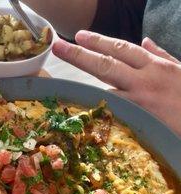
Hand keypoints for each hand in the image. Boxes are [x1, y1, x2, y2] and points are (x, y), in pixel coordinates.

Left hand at [52, 31, 180, 135]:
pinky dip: (100, 108)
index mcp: (154, 66)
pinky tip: (84, 106)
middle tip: (59, 47)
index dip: (99, 41)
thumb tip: (145, 41)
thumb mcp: (179, 70)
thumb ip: (160, 55)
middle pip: (107, 65)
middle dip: (80, 55)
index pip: (122, 49)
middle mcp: (144, 80)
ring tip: (65, 85)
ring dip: (85, 86)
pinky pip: (113, 112)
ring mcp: (139, 102)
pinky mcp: (139, 121)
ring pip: (106, 90)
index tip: (79, 36)